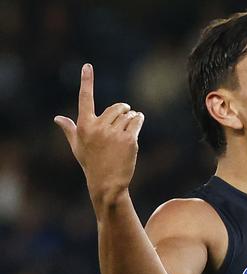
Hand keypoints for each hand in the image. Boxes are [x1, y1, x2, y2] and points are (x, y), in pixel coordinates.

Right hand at [54, 64, 144, 201]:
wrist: (107, 183)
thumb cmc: (91, 164)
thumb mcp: (77, 147)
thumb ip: (70, 129)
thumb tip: (57, 118)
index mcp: (84, 126)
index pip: (85, 99)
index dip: (86, 81)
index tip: (87, 66)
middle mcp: (98, 127)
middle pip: (116, 107)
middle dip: (123, 111)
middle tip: (123, 119)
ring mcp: (114, 133)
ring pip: (129, 115)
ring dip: (132, 117)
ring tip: (129, 128)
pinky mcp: (129, 140)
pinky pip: (137, 122)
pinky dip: (139, 121)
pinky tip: (137, 123)